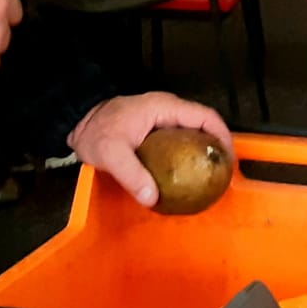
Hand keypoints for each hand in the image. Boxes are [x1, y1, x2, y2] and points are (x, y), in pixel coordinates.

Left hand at [68, 92, 234, 207]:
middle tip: (222, 172)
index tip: (228, 160)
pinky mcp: (156, 128)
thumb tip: (153, 199)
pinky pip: (181, 138)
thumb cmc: (95, 131)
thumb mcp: (111, 153)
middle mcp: (168, 109)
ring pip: (194, 131)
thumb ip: (132, 175)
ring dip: (204, 150)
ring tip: (210, 175)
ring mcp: (162, 118)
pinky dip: (190, 153)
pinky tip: (187, 174)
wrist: (78, 121)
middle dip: (217, 146)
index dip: (222, 136)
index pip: (205, 116)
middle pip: (204, 124)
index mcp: (164, 108)